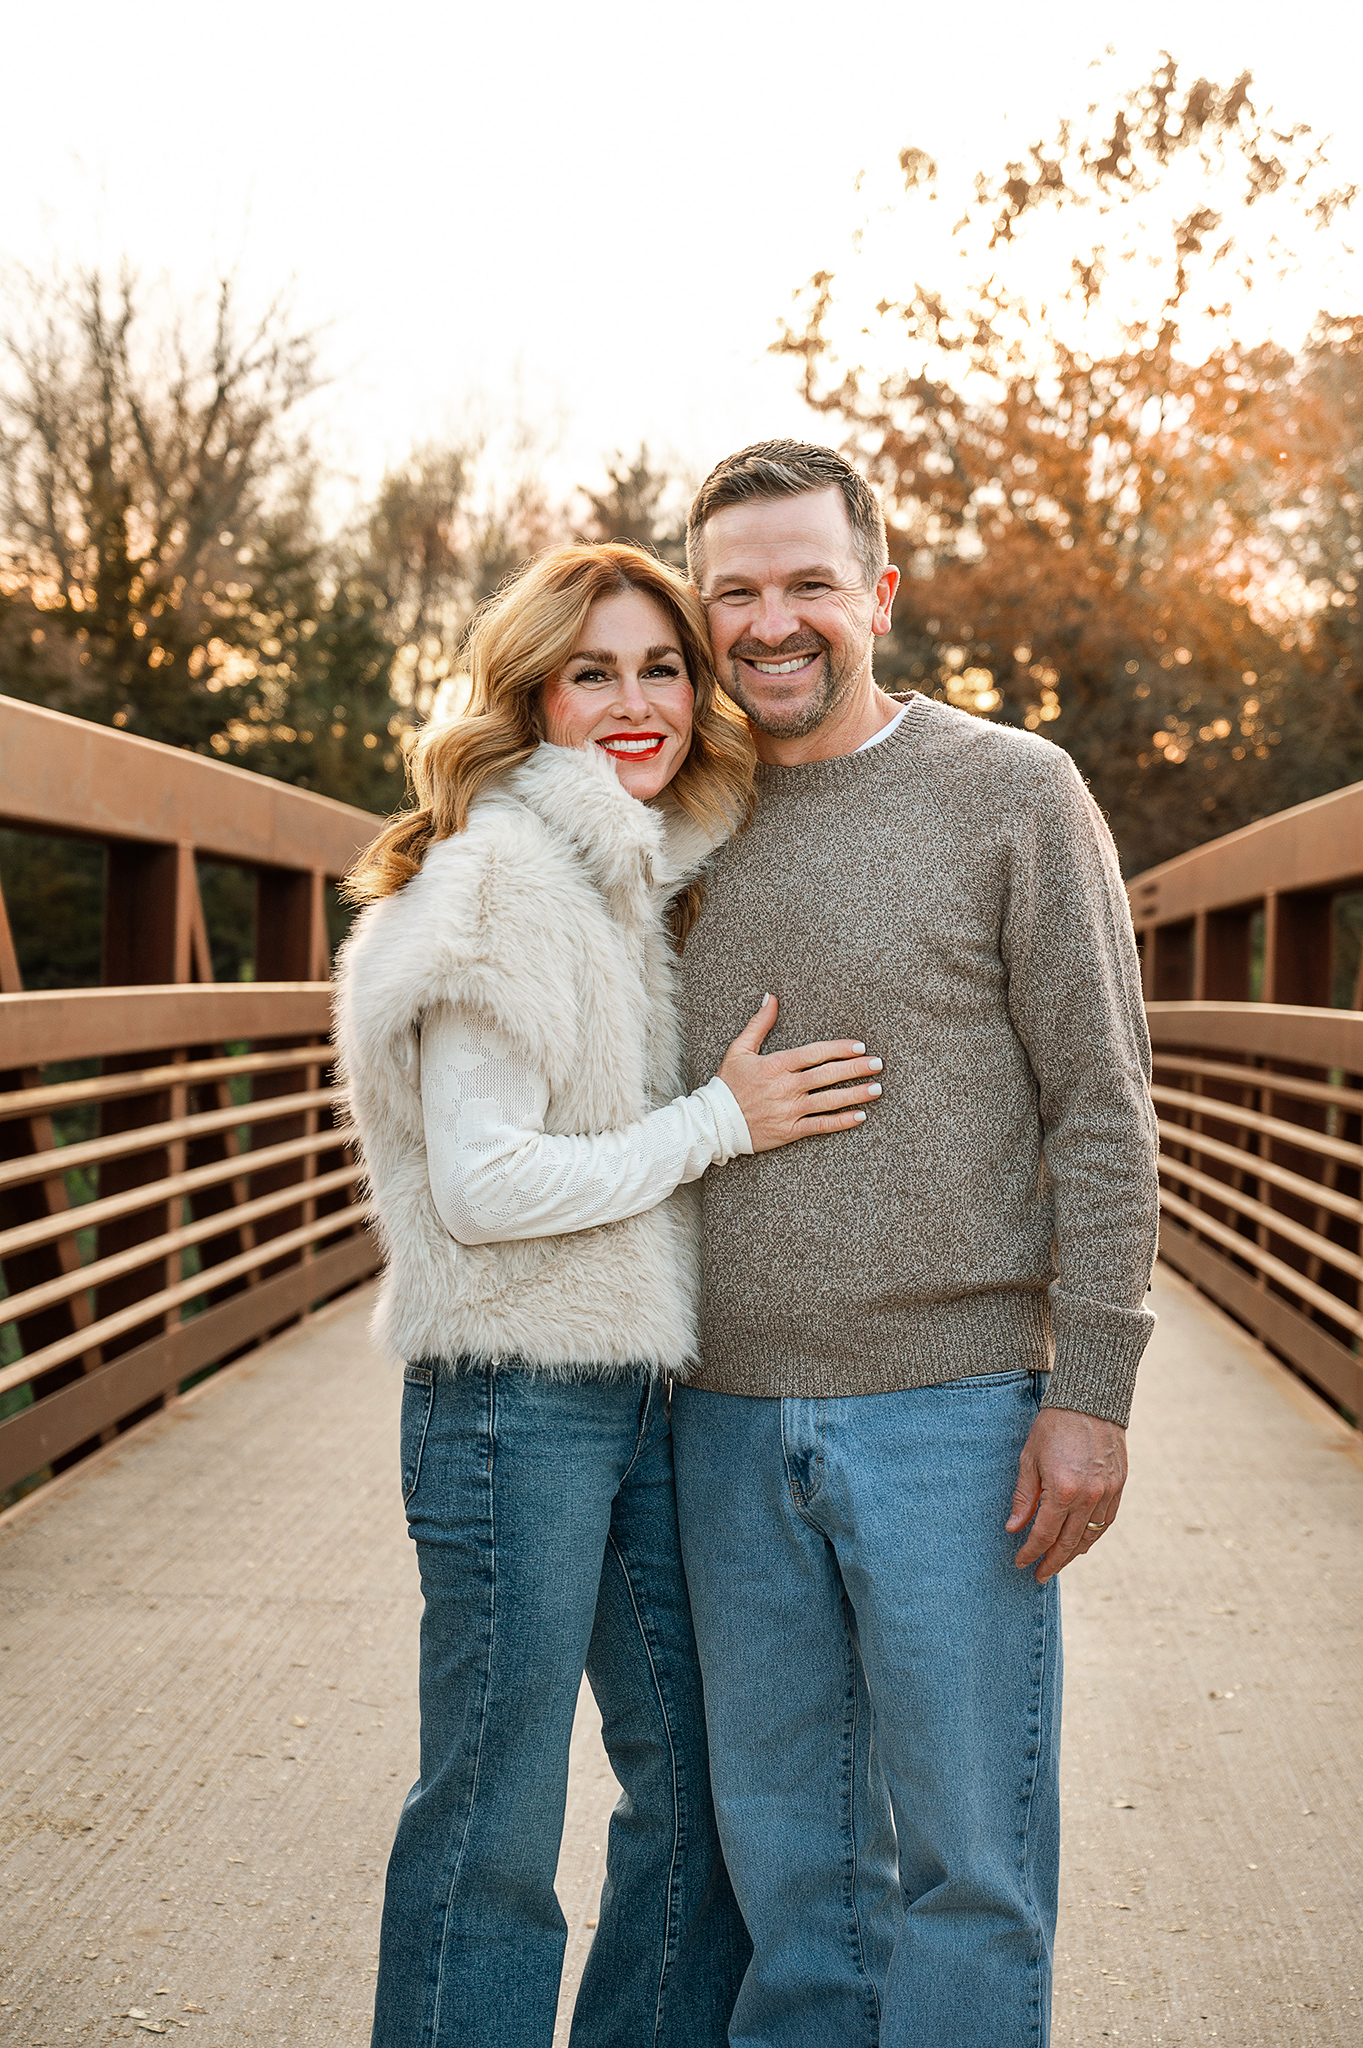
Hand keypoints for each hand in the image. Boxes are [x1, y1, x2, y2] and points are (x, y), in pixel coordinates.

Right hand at [717, 994, 882, 1153]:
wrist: (714, 1122)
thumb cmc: (728, 1084)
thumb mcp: (740, 1049)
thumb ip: (759, 1023)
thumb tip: (771, 997)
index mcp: (776, 1064)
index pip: (815, 1053)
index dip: (840, 1049)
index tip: (859, 1047)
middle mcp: (786, 1086)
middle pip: (827, 1075)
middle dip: (856, 1068)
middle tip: (878, 1064)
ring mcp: (789, 1110)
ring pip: (829, 1100)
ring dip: (856, 1094)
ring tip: (877, 1088)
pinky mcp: (790, 1131)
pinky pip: (821, 1125)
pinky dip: (841, 1121)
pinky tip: (860, 1116)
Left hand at [1006, 1406, 1127, 1582]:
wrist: (1089, 1402)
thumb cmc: (1053, 1427)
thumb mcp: (1029, 1459)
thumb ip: (1024, 1497)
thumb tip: (1013, 1527)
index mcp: (1062, 1490)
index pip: (1044, 1534)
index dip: (1031, 1552)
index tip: (1020, 1562)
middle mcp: (1088, 1497)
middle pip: (1068, 1543)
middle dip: (1052, 1562)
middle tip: (1039, 1574)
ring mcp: (1107, 1493)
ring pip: (1090, 1537)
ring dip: (1073, 1553)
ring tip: (1057, 1562)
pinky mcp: (1119, 1486)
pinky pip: (1106, 1522)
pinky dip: (1093, 1536)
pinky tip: (1081, 1542)